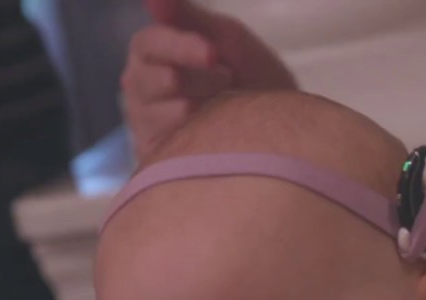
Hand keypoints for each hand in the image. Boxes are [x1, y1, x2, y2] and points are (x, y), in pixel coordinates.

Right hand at [121, 0, 295, 160]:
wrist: (281, 132)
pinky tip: (212, 134)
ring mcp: (146, 123)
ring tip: (224, 106)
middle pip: (145, 78)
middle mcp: (143, 88)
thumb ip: (191, 16)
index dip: (178, 46)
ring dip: (192, 109)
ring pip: (151, 114)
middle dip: (190, 79)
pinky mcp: (156, 156)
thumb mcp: (229, 41)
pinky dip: (189, 138)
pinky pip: (161, 146)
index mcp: (155, 54)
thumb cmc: (252, 80)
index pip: (148, 44)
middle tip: (227, 80)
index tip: (213, 53)